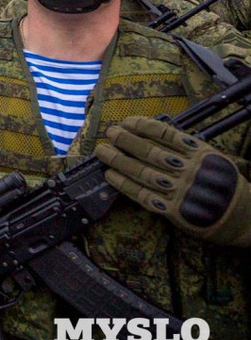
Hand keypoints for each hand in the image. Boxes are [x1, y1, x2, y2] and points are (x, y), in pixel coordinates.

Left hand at [98, 117, 250, 246]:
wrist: (242, 217)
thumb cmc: (224, 184)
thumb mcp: (213, 158)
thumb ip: (187, 147)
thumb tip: (151, 132)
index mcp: (199, 153)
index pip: (164, 134)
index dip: (142, 126)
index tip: (126, 122)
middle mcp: (188, 170)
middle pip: (149, 151)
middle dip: (124, 140)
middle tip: (110, 133)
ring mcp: (180, 191)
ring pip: (141, 172)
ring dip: (117, 161)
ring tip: (102, 152)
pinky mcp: (173, 211)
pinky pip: (142, 195)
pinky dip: (124, 185)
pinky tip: (110, 176)